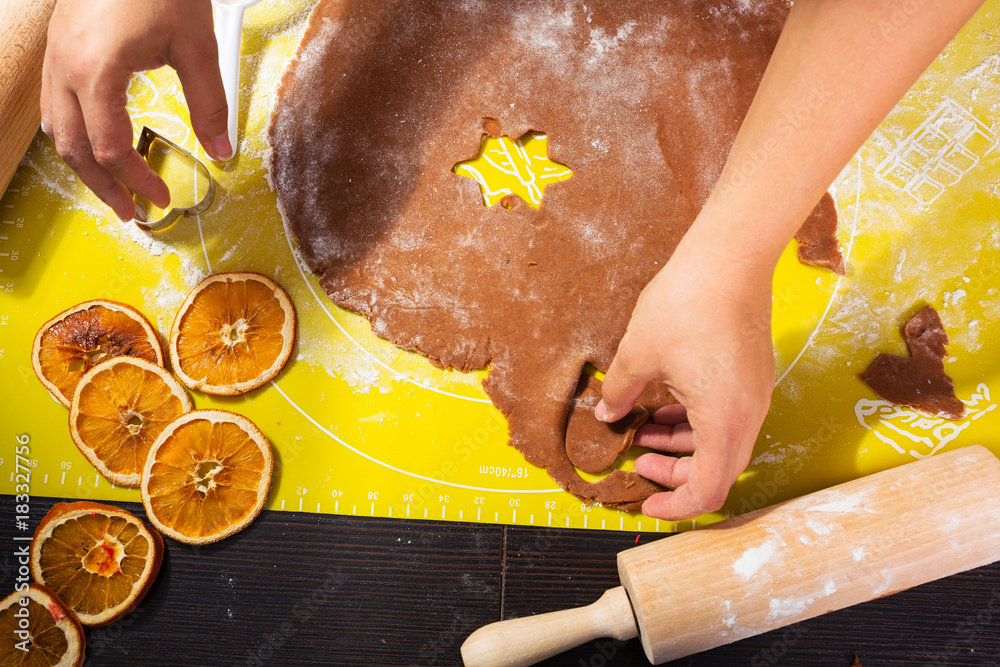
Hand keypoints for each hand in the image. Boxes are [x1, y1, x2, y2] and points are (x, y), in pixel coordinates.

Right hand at [41, 0, 229, 220]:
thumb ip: (210, 104)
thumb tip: (223, 150)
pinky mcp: (57, 48)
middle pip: (71, 148)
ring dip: (83, 165)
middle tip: (132, 213)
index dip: (135, 180)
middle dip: (102, 187)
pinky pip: (54, 105)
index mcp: (96, 70)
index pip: (108, 147)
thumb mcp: (197, 46)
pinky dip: (73, 135)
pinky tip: (95, 144)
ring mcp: (54, 57)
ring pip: (55, 129)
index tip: (161, 199)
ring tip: (113, 188)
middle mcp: (64, 67)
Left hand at [596, 227, 775, 519]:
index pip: (707, 490)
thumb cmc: (687, 302)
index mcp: (723, 420)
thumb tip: (606, 415)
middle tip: (637, 460)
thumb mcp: (637, 353)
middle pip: (717, 471)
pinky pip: (726, 417)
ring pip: (721, 442)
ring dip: (682, 445)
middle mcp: (748, 414)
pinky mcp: (753, 376)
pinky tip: (664, 404)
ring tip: (642, 429)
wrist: (730, 255)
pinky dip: (696, 422)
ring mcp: (755, 394)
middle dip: (675, 474)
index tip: (646, 504)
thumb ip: (620, 393)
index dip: (675, 506)